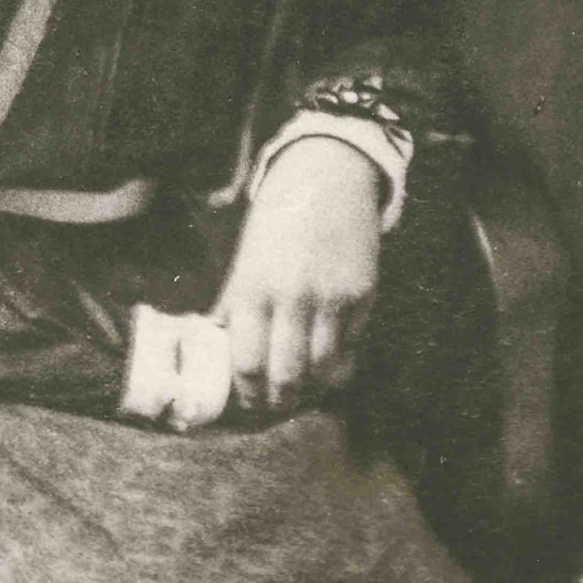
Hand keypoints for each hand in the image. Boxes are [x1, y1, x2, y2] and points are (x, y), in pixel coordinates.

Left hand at [215, 137, 382, 415]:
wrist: (329, 174)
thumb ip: (236, 305)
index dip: (248, 395)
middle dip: (279, 402)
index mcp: (255, 287)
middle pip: (286, 377)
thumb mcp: (246, 259)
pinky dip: (339, 361)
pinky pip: (351, 345)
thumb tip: (219, 350)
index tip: (248, 404)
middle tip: (275, 407)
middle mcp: (294, 296)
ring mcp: (333, 296)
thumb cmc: (279, 219)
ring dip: (312, 389)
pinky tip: (328, 360)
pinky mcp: (363, 293)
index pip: (248, 364)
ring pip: (324, 370)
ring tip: (303, 391)